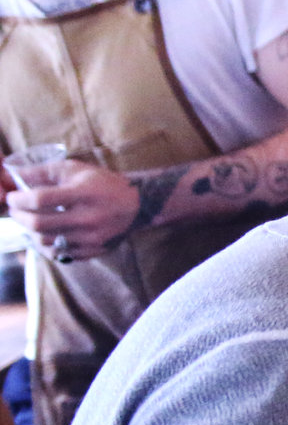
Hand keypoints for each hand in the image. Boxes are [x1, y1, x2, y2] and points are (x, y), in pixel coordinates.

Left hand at [7, 160, 139, 260]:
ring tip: (29, 220)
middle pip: (39, 223)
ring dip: (30, 231)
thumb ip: (42, 172)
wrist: (137, 206)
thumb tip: (10, 176)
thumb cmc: (102, 183)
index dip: (19, 199)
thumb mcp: (75, 170)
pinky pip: (58, 254)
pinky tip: (45, 234)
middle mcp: (88, 218)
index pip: (41, 199)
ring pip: (45, 241)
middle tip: (15, 210)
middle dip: (19, 216)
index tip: (12, 197)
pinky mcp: (92, 251)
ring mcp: (91, 238)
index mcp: (84, 193)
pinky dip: (45, 245)